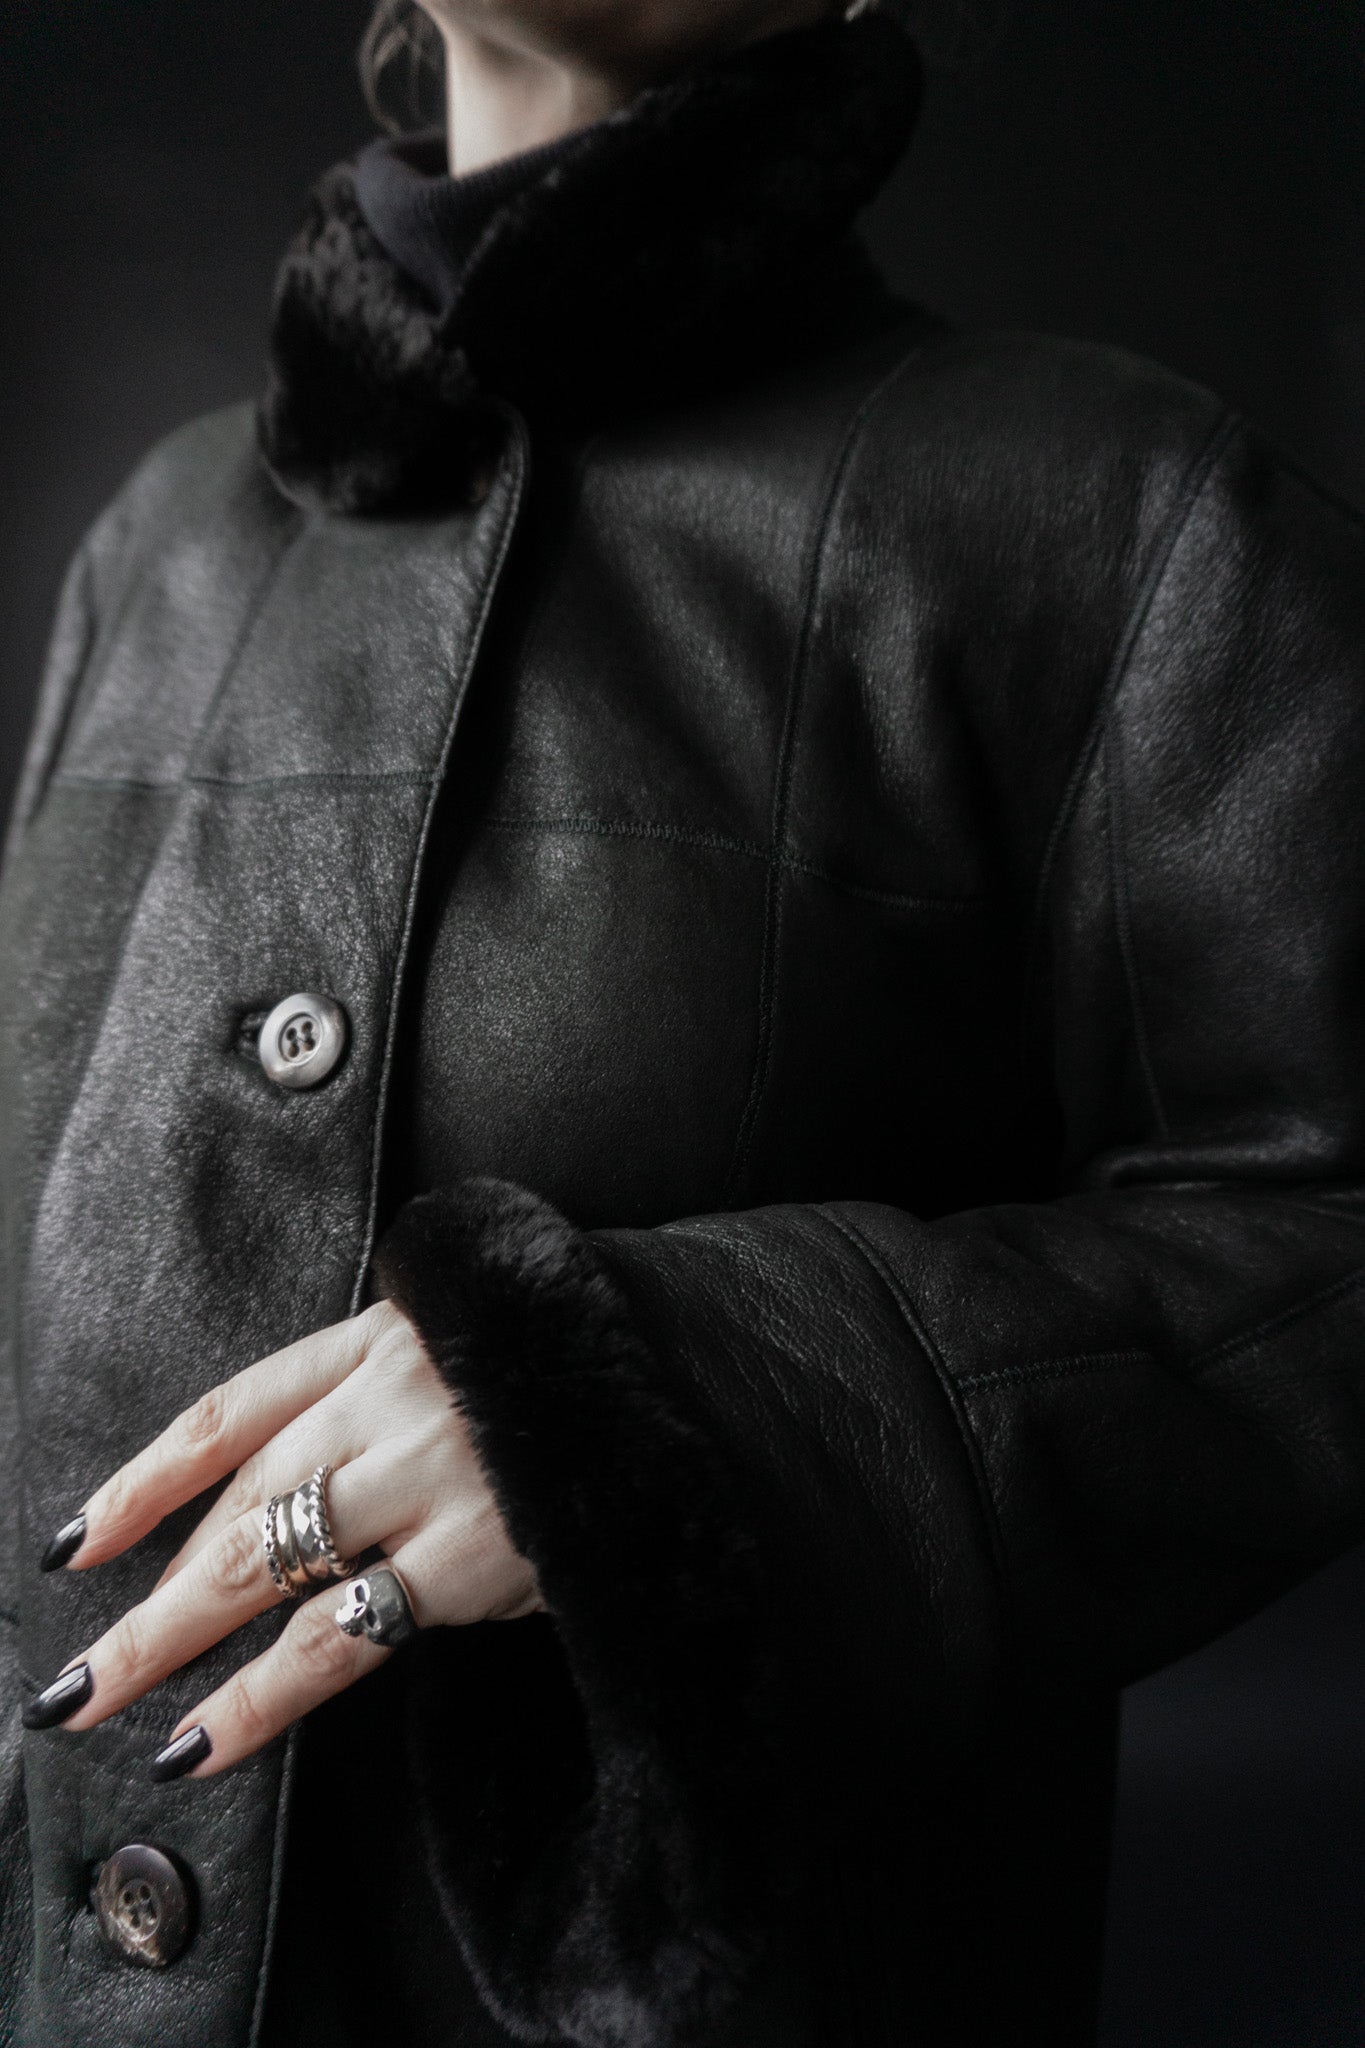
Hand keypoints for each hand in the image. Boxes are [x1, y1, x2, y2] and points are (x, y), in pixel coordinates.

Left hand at [31, 1301, 541, 1775]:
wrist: (697, 1382)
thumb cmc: (572, 1385)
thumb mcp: (466, 1360)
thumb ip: (377, 1409)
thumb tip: (273, 1519)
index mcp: (383, 1336)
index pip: (233, 1409)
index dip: (146, 1478)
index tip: (79, 1544)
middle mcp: (396, 1391)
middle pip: (240, 1497)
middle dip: (147, 1593)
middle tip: (71, 1679)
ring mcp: (434, 1468)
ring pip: (270, 1561)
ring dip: (173, 1642)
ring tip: (102, 1705)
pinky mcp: (477, 1550)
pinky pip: (343, 1636)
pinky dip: (262, 1694)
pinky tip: (205, 1738)